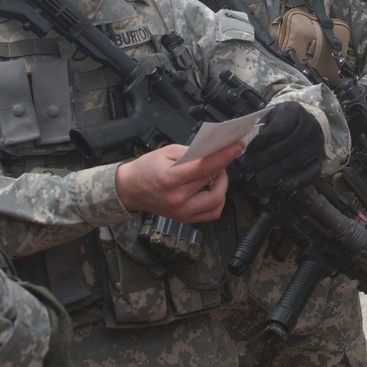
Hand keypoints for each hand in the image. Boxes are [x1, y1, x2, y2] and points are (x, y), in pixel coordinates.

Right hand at [114, 141, 241, 222]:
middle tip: (222, 157)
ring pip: (217, 201)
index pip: (205, 167)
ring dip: (222, 185)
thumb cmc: (146, 168)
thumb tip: (214, 150)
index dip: (224, 155)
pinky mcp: (185, 219)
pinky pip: (212, 213)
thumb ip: (192, 152)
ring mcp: (182, 212)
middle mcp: (177, 198)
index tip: (237, 147)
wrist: (130, 189)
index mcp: (170, 178)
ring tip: (215, 174)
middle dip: (223, 166)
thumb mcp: (166, 151)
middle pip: (213, 182)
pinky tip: (211, 188)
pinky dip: (217, 200)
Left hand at [243, 102, 323, 193]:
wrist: (307, 122)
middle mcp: (308, 127)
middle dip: (264, 159)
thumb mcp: (272, 116)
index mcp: (294, 112)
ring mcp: (316, 144)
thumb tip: (245, 147)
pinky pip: (311, 173)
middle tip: (249, 167)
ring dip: (275, 172)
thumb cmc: (283, 121)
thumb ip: (261, 129)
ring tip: (259, 179)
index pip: (277, 129)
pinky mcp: (320, 159)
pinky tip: (284, 186)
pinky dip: (298, 181)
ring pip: (295, 161)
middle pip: (285, 146)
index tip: (248, 151)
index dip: (261, 142)